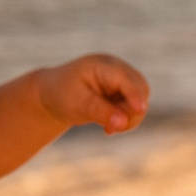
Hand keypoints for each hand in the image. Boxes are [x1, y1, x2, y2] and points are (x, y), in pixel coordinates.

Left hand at [30, 55, 150, 136]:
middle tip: (110, 130)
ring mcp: (122, 79)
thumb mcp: (77, 105)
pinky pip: (135, 107)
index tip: (140, 110)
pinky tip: (108, 128)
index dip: (134, 94)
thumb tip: (123, 122)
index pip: (125, 79)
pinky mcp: (124, 91)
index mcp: (102, 65)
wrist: (53, 94)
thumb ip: (100, 112)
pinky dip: (126, 119)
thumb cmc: (62, 96)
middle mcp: (116, 68)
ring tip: (107, 129)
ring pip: (141, 99)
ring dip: (129, 118)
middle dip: (131, 112)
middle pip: (139, 88)